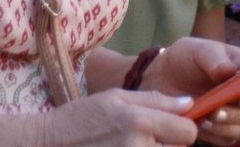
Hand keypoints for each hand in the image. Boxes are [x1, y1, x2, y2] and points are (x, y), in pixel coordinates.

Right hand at [42, 90, 199, 145]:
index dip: (182, 127)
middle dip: (170, 143)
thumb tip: (190, 104)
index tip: (170, 125)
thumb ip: (156, 100)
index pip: (188, 132)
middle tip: (147, 137)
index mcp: (138, 122)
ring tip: (134, 145)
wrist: (48, 146)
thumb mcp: (116, 98)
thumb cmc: (81, 118)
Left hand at [144, 37, 239, 145]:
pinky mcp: (224, 130)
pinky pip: (228, 140)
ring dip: (228, 127)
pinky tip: (200, 125)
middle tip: (217, 111)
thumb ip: (213, 57)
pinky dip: (216, 136)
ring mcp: (239, 114)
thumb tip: (229, 71)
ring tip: (205, 118)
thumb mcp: (197, 49)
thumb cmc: (186, 58)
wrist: (163, 78)